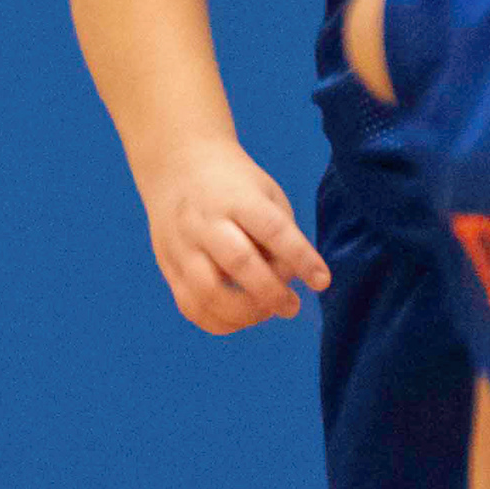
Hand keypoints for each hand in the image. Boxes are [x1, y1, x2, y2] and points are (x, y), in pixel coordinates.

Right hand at [140, 136, 330, 332]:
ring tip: (264, 312)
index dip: (301, 258)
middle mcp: (204, 222)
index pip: (272, 230)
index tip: (322, 282)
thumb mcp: (264, 194)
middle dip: (271, 293)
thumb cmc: (233, 186)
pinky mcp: (167, 267)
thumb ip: (279, 236)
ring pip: (208, 293)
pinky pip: (190, 306)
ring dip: (243, 314)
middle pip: (238, 264)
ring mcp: (181, 247)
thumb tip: (289, 283)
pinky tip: (239, 318)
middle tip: (292, 306)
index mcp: (236, 198)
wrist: (176, 167)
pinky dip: (218, 321)